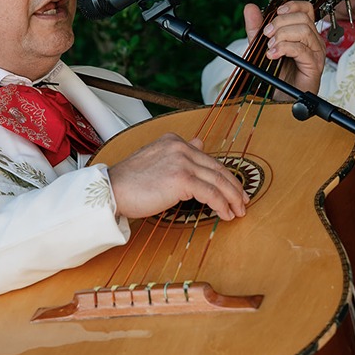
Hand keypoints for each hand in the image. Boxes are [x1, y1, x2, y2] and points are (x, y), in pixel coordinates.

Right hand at [108, 133, 248, 220]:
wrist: (110, 191)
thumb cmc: (129, 182)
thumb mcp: (157, 159)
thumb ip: (179, 152)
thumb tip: (200, 143)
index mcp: (174, 140)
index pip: (208, 158)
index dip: (225, 176)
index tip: (234, 189)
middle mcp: (180, 146)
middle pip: (218, 168)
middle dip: (234, 187)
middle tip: (243, 201)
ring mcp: (182, 161)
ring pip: (218, 181)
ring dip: (232, 199)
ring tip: (238, 212)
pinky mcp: (182, 179)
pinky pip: (211, 194)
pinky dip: (222, 205)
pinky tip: (226, 214)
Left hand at [244, 0, 325, 94]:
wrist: (281, 98)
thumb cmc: (277, 73)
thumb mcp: (262, 45)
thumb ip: (257, 27)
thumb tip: (250, 8)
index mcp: (304, 33)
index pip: (306, 9)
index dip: (292, 6)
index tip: (276, 12)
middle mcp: (313, 40)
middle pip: (303, 18)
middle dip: (280, 22)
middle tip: (266, 34)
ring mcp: (315, 53)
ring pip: (303, 31)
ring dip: (282, 35)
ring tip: (270, 46)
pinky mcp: (314, 65)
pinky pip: (301, 49)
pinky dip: (284, 48)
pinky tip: (273, 54)